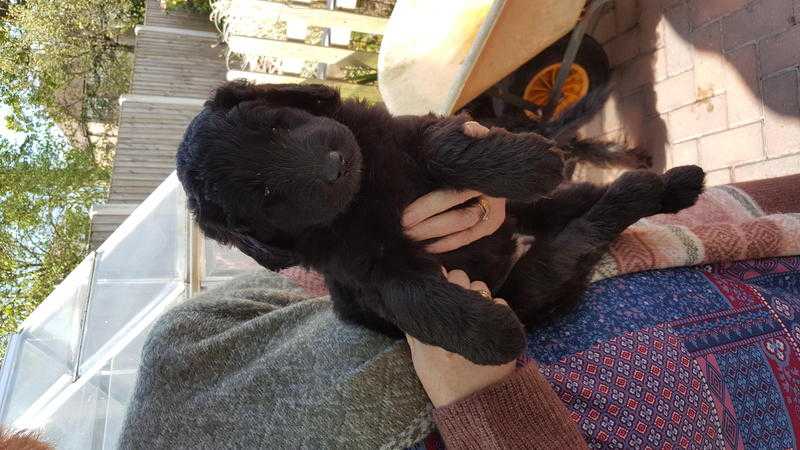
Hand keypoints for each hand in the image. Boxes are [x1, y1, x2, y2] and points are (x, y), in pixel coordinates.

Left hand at [402, 122, 506, 252]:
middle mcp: (492, 195)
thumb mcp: (469, 138)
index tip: (405, 216)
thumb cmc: (471, 149)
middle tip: (404, 230)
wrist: (496, 159)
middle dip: (429, 225)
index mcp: (484, 175)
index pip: (454, 195)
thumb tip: (469, 129)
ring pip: (463, 228)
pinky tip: (428, 247)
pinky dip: (449, 244)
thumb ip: (470, 132)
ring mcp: (494, 212)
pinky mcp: (491, 223)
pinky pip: (469, 237)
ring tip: (411, 238)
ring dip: (436, 236)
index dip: (429, 207)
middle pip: (459, 217)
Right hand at [406, 269, 517, 406]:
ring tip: (475, 313)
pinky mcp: (501, 332)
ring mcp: (480, 327)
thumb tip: (408, 306)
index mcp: (433, 329)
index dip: (441, 281)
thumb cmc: (444, 383)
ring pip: (481, 288)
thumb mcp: (420, 360)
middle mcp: (455, 324)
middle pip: (459, 279)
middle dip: (460, 284)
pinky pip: (500, 305)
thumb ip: (414, 332)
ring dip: (478, 295)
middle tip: (459, 299)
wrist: (477, 407)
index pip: (437, 286)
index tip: (442, 285)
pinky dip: (496, 310)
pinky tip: (489, 324)